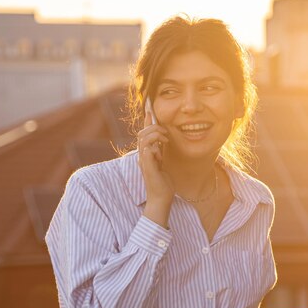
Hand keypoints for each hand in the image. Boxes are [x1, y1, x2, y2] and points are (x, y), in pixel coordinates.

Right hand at [138, 105, 173, 226]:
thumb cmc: (163, 183)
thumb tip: (162, 140)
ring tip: (165, 138)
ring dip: (155, 134)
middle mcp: (142, 155)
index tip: (149, 109)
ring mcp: (143, 160)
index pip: (143, 133)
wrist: (161, 198)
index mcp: (145, 154)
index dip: (146, 121)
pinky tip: (162, 149)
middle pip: (141, 133)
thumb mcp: (162, 163)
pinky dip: (155, 146)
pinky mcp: (147, 166)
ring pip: (143, 138)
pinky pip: (147, 149)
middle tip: (165, 130)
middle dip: (152, 126)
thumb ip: (160, 152)